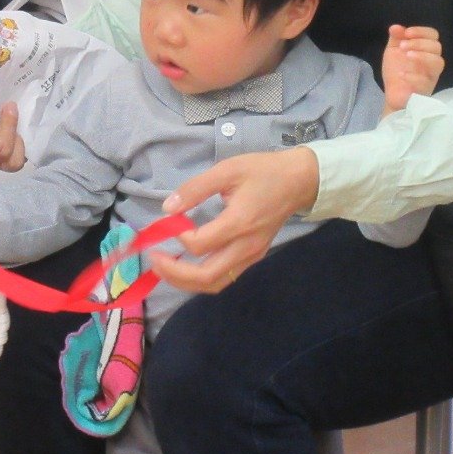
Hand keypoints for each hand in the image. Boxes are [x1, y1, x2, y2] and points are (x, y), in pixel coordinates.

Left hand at [151, 147, 319, 293]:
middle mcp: (246, 246)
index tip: (167, 223)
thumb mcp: (227, 170)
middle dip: (175, 274)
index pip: (199, 244)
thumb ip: (195, 189)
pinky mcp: (254, 257)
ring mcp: (252, 256)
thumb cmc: (263, 171)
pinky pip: (225, 278)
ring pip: (215, 283)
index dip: (177, 237)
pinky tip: (187, 267)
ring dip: (187, 282)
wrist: (298, 181)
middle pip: (206, 276)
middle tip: (153, 260)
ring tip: (165, 269)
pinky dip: (202, 278)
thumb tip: (167, 208)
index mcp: (239, 223)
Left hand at [381, 24, 443, 113]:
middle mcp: (432, 61)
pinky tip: (401, 74)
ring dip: (422, 56)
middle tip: (402, 47)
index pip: (433, 35)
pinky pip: (425, 82)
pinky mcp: (425, 90)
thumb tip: (395, 27)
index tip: (406, 33)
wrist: (392, 94)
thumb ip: (396, 38)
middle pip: (436, 47)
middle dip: (419, 43)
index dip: (421, 31)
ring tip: (406, 56)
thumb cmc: (396, 70)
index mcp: (426, 49)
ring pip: (438, 62)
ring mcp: (431, 76)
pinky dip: (413, 76)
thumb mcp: (393, 50)